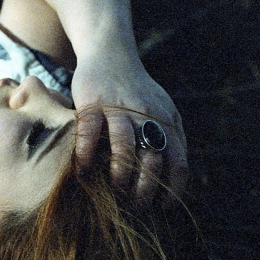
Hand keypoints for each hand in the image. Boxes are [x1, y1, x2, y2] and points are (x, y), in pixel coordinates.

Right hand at [71, 51, 187, 203]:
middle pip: (152, 158)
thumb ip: (171, 137)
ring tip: (115, 191)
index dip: (173, 187)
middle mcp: (146, 115)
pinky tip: (82, 170)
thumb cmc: (136, 91)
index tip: (163, 206)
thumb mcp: (162, 110)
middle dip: (145, 188)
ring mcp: (119, 108)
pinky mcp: (93, 102)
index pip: (177, 160)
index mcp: (166, 121)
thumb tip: (174, 177)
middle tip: (136, 205)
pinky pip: (89, 131)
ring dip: (120, 174)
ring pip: (124, 146)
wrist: (110, 53)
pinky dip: (86, 153)